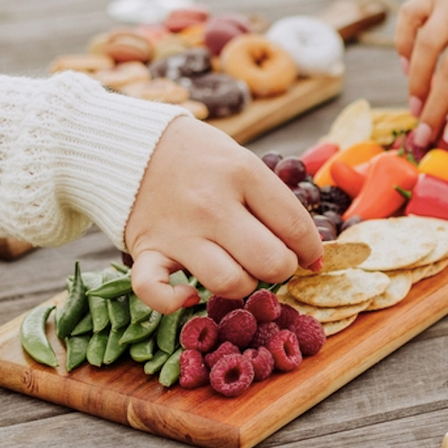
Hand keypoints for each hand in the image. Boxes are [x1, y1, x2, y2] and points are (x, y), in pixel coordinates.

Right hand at [125, 116, 322, 313]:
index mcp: (243, 173)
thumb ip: (274, 201)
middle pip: (270, 262)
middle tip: (275, 261)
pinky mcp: (146, 250)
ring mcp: (178, 230)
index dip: (312, 249)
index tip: (310, 256)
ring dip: (243, 285)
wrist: (136, 145)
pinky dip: (174, 302)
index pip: (296, 226)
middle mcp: (212, 204)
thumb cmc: (201, 157)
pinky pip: (156, 292)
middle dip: (283, 269)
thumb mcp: (244, 161)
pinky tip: (189, 294)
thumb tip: (310, 250)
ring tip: (240, 269)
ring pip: (229, 283)